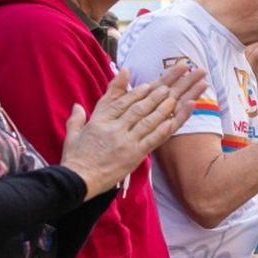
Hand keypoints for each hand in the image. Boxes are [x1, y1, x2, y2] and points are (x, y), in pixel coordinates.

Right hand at [63, 67, 207, 197]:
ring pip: (150, 117)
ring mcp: (126, 140)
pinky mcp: (135, 154)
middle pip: (141, 104)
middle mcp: (115, 127)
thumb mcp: (73, 133)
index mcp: (100, 120)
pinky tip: (179, 115)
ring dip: (168, 103)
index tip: (152, 82)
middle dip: (161, 89)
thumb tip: (78, 104)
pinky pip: (155, 137)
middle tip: (177, 77)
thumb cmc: (75, 158)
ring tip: (183, 91)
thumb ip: (78, 117)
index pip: (123, 100)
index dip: (139, 90)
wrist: (77, 181)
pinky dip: (168, 125)